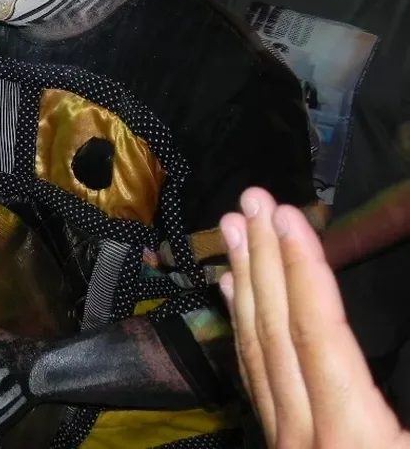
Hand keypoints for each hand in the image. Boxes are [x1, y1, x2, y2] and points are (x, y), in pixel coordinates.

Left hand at [219, 187, 409, 448]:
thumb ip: (407, 371)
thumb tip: (379, 313)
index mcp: (355, 440)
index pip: (318, 336)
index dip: (302, 271)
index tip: (286, 216)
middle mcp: (307, 441)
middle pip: (276, 336)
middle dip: (264, 261)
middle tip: (249, 201)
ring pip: (258, 355)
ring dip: (246, 284)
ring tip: (234, 231)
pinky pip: (256, 379)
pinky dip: (243, 329)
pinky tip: (232, 293)